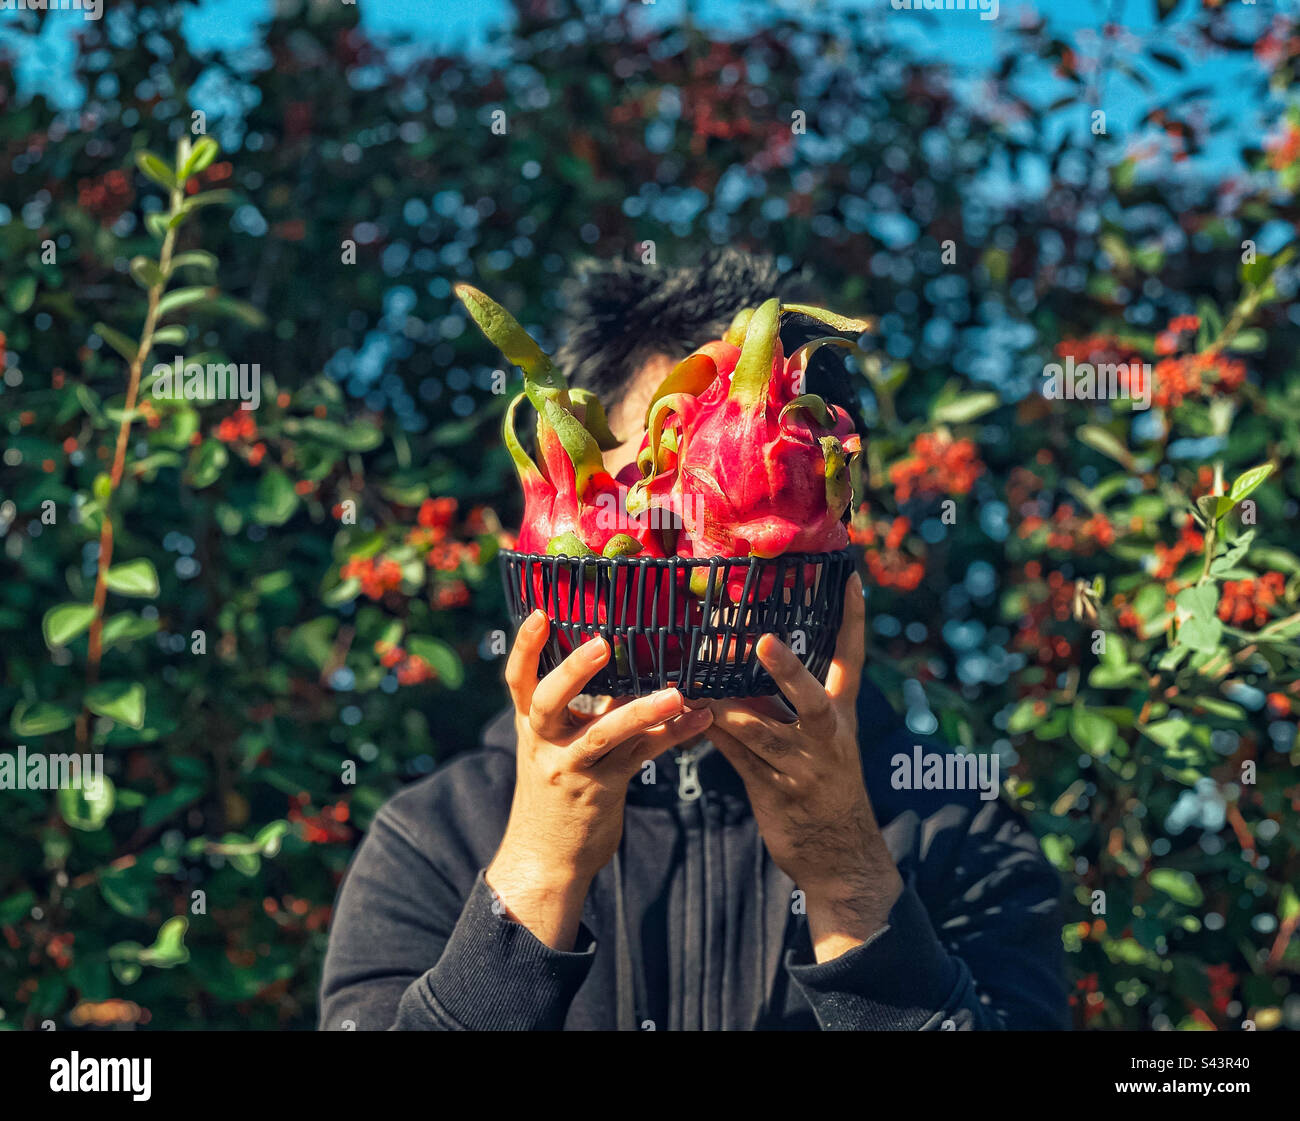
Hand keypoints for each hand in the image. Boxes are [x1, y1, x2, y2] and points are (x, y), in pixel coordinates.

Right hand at [487, 610, 713, 949]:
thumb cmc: (556, 795)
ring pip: (605, 733)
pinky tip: (701, 719)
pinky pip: (641, 756)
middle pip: (549, 700)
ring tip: (677, 692)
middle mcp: (545, 743)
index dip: (526, 646)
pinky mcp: (602, 790)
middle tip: (602, 642)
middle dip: (574, 670)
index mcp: (531, 726)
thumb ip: (580, 713)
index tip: (540, 611)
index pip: (519, 680)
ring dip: (643, 709)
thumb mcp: (555, 749)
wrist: (546, 861)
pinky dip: (674, 734)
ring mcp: (571, 768)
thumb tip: (623, 670)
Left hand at [707, 573, 901, 961]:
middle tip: (762, 641)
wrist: (838, 857)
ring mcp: (803, 767)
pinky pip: (735, 754)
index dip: (852, 620)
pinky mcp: (774, 791)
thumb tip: (733, 661)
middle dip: (787, 670)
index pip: (851, 660)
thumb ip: (776, 702)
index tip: (852, 579)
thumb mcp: (812, 740)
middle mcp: (827, 737)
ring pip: (759, 728)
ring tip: (695, 679)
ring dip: (724, 704)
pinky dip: (709, 732)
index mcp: (841, 716)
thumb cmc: (820, 786)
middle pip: (812, 698)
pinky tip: (686, 714)